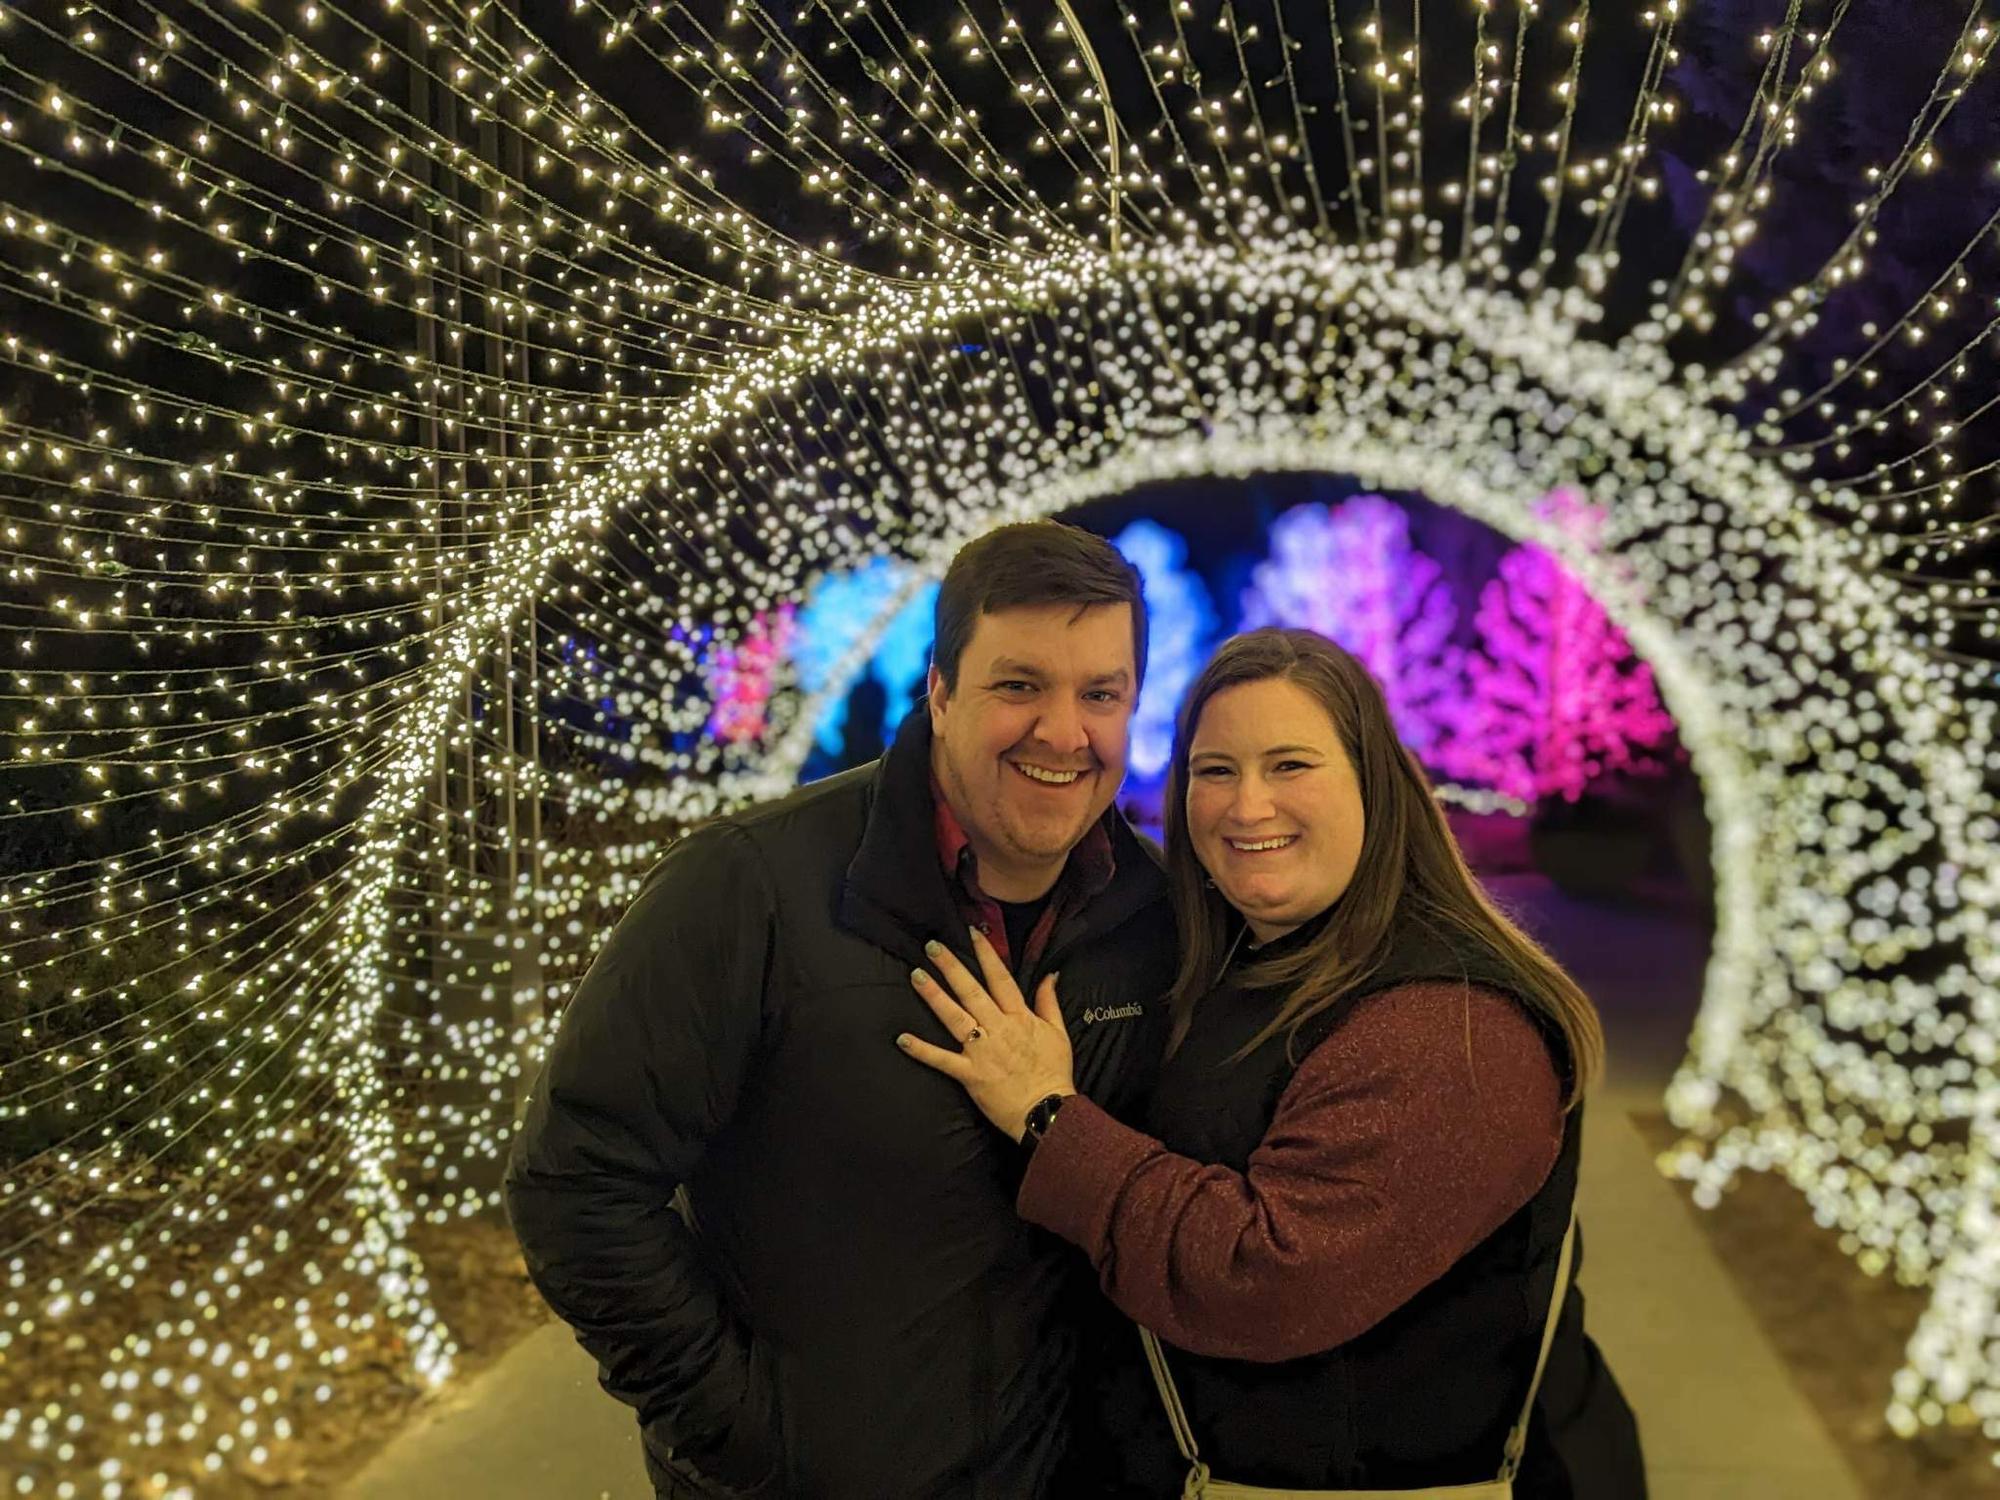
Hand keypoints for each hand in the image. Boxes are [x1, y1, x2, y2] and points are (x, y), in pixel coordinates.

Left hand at [897, 928, 1076, 1141]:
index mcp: (1019, 1017)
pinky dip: (921, 1050)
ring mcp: (982, 1051)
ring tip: (916, 975)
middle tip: (932, 946)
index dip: (986, 954)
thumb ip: (1049, 1002)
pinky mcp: (970, 1074)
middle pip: (971, 991)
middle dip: (951, 967)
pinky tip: (902, 1038)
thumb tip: (1051, 974)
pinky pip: (942, 1060)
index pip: (1000, 978)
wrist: (1048, 1110)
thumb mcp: (1058, 1033)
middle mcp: (998, 1028)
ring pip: (954, 1017)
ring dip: (934, 996)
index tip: (972, 933)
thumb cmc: (1054, 1072)